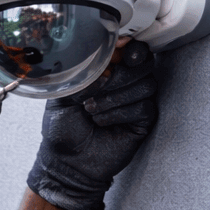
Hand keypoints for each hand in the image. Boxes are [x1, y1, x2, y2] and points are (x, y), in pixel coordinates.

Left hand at [26, 40, 158, 209]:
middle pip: (144, 63)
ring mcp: (136, 101)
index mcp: (108, 71)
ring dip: (116, 96)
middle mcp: (125, 83)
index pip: (129, 48)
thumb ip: (81, 71)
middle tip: (98, 88)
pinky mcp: (142, 121)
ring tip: (92, 111)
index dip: (128, 46)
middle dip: (120, 74)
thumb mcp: (63, 94)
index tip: (119, 50)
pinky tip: (103, 122)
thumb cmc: (62, 129)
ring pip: (146, 84)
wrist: (66, 162)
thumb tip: (103, 54)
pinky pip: (144, 106)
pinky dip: (121, 113)